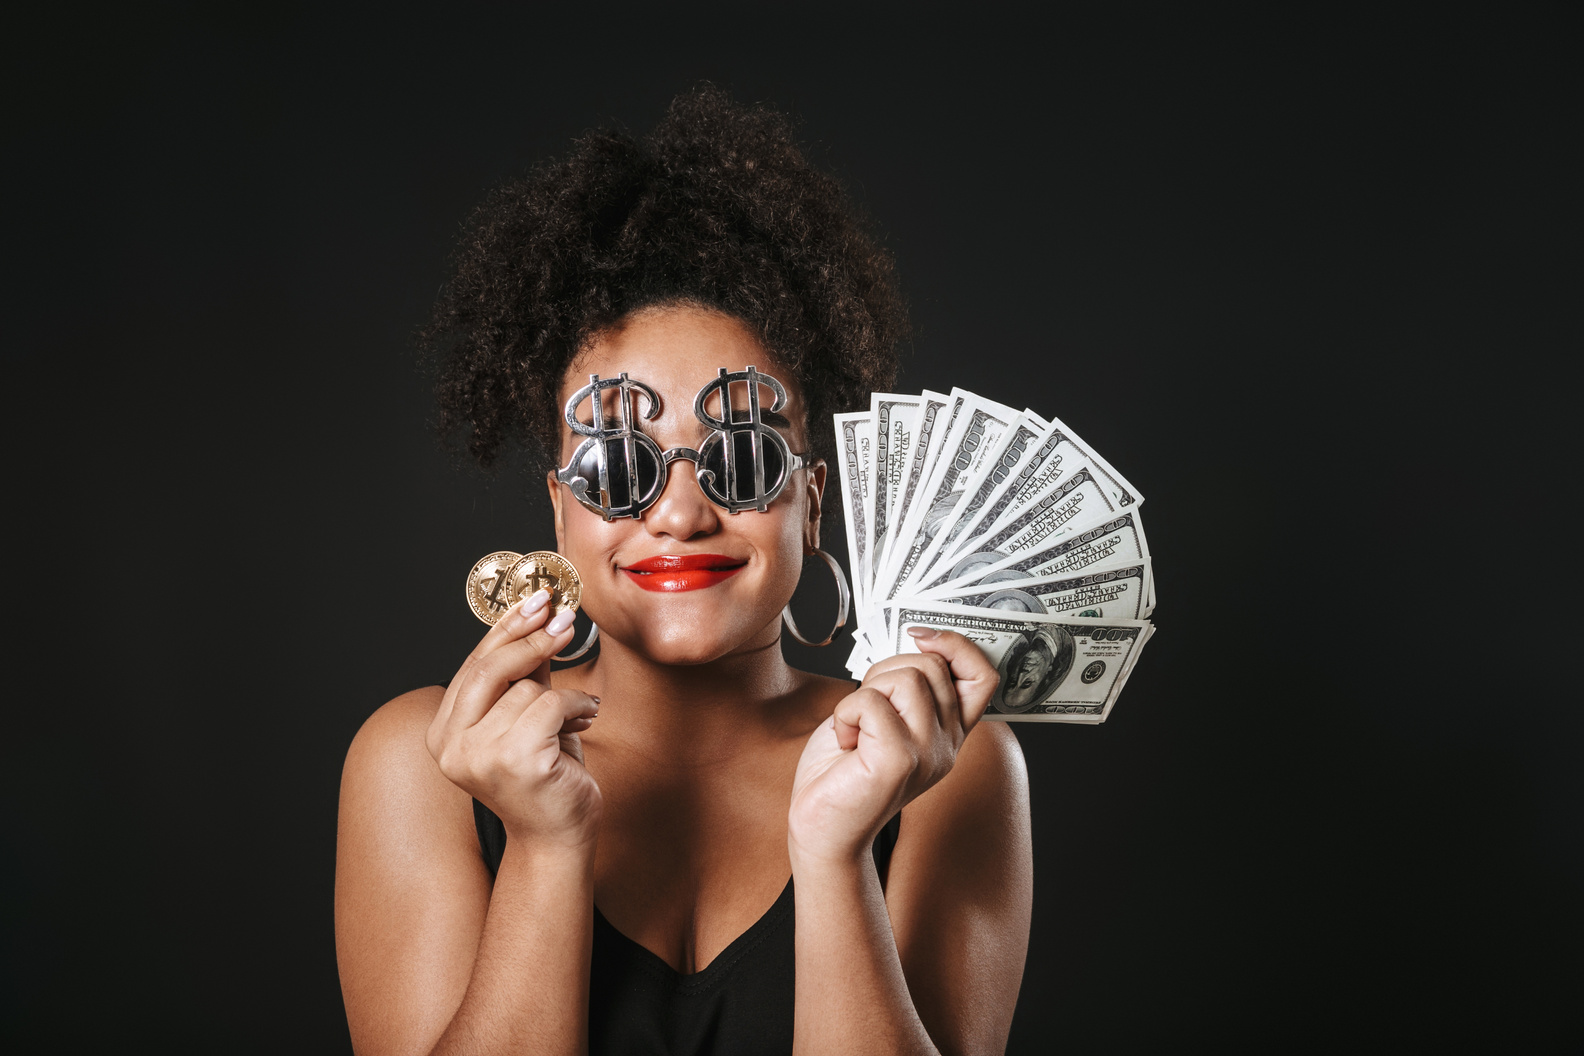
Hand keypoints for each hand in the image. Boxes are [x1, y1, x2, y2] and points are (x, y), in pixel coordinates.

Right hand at [426, 592, 602, 849]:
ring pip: (526, 689)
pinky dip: (578, 708)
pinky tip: (585, 724)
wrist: (559, 836)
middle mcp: (450, 747)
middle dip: (531, 637)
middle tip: (565, 618)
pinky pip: (552, 704)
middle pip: (489, 669)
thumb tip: (540, 616)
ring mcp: (478, 756)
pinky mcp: (514, 761)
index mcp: (443, 734)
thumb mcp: (529, 717)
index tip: (537, 600)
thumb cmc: (545, 777)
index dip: (506, 629)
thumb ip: (526, 675)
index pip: (472, 666)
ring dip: (564, 695)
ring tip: (577, 717)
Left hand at [787, 628, 998, 865]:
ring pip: (906, 678)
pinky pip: (871, 702)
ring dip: (865, 693)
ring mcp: (929, 754)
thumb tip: (913, 641)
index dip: (956, 645)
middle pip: (931, 665)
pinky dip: (845, 713)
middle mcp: (948, 744)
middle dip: (885, 671)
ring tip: (855, 728)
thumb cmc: (844, 769)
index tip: (920, 636)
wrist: (822, 828)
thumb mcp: (883, 715)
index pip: (983, 674)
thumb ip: (906, 686)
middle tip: (864, 709)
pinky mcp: (900, 762)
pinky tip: (845, 742)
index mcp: (949, 731)